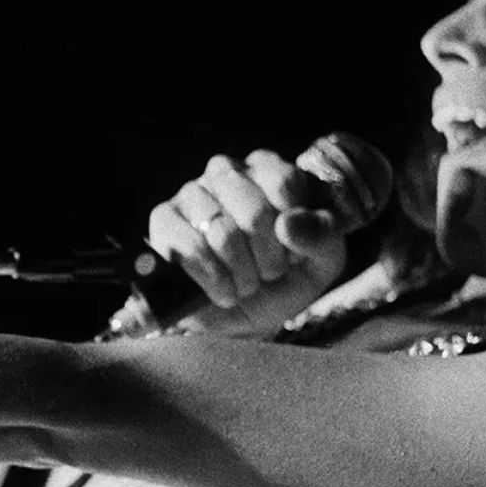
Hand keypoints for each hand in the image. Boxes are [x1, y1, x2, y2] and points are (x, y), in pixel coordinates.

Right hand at [146, 149, 347, 335]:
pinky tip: (223, 291)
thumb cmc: (285, 279)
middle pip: (254, 210)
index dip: (292, 230)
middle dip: (268, 257)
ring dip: (242, 274)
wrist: (244, 317)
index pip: (283, 182)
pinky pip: (189, 247)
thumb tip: (289, 225)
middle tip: (269, 273)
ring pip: (222, 232)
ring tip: (246, 285)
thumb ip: (322, 237)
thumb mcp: (322, 261)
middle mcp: (226, 172)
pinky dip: (214, 279)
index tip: (295, 253)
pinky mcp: (163, 221)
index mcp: (268, 169)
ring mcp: (191, 193)